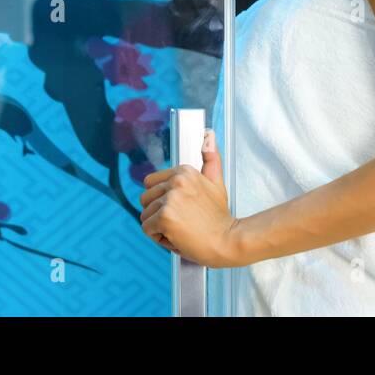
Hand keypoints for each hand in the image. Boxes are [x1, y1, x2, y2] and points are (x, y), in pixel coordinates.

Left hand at [140, 129, 243, 267]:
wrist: (228, 241)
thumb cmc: (220, 217)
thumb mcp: (216, 182)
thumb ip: (210, 158)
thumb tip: (208, 133)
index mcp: (184, 171)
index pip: (150, 183)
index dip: (163, 200)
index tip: (183, 208)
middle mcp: (176, 181)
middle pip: (145, 199)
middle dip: (159, 213)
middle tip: (183, 220)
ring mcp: (170, 199)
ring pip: (145, 215)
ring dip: (160, 227)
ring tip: (182, 229)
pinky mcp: (164, 216)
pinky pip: (147, 228)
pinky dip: (159, 238)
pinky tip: (178, 237)